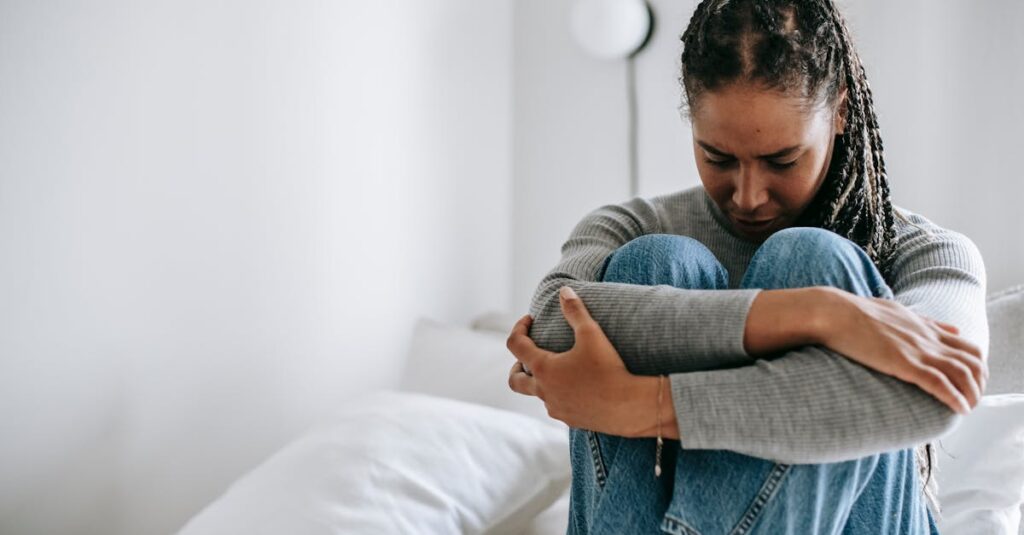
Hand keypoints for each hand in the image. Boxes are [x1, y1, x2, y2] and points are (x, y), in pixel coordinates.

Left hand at [506, 286, 652, 436]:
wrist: (630, 406)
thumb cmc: (609, 368)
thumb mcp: (592, 333)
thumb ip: (575, 310)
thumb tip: (564, 290)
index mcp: (543, 368)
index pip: (515, 345)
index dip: (519, 328)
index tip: (530, 320)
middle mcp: (544, 391)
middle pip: (515, 380)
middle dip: (517, 365)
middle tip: (529, 355)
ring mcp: (556, 408)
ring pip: (538, 394)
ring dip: (542, 381)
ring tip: (559, 369)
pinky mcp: (570, 420)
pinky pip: (557, 406)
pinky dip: (559, 394)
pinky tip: (577, 387)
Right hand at [823, 288, 987, 414]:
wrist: (833, 312)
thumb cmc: (855, 312)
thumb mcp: (898, 311)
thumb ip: (926, 322)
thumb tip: (953, 327)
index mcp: (925, 327)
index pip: (968, 346)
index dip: (977, 367)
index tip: (971, 382)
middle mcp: (928, 338)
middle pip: (974, 361)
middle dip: (979, 382)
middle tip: (973, 398)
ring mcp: (917, 350)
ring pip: (963, 373)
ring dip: (972, 394)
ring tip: (968, 407)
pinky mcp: (904, 362)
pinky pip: (940, 383)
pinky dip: (955, 398)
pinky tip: (960, 409)